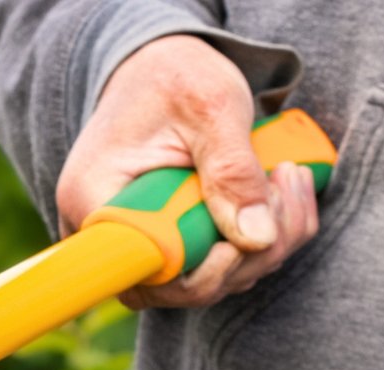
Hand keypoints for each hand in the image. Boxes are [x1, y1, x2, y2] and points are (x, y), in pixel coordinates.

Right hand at [54, 35, 318, 309]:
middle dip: (248, 255)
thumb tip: (257, 238)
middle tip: (285, 189)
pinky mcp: (168, 243)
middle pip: (177, 287)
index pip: (139, 273)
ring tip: (289, 178)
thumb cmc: (177, 75)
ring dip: (265, 246)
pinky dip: (260, 242)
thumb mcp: (211, 106)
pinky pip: (215, 267)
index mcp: (93, 198)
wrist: (164, 67)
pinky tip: (283, 193)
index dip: (196, 275)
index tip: (235, 243)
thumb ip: (233, 169)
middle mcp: (105, 231)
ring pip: (206, 282)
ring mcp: (137, 241)